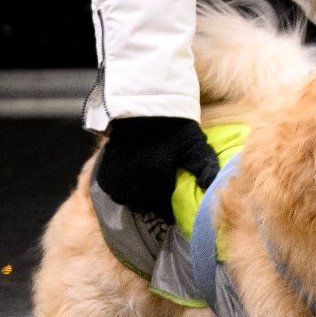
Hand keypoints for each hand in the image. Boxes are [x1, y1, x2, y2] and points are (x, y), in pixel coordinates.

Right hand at [96, 117, 217, 222]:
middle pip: (145, 205)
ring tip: (144, 183)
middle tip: (158, 188)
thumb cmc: (173, 126)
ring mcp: (118, 181)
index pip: (163, 209)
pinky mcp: (105, 174)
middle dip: (152, 200)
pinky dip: (121, 188)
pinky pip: (113, 192)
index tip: (170, 199)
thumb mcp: (194, 143)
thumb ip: (204, 166)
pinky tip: (130, 177)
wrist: (141, 107)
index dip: (168, 207)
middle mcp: (135, 186)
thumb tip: (209, 187)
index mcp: (158, 181)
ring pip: (128, 200)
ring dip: (136, 195)